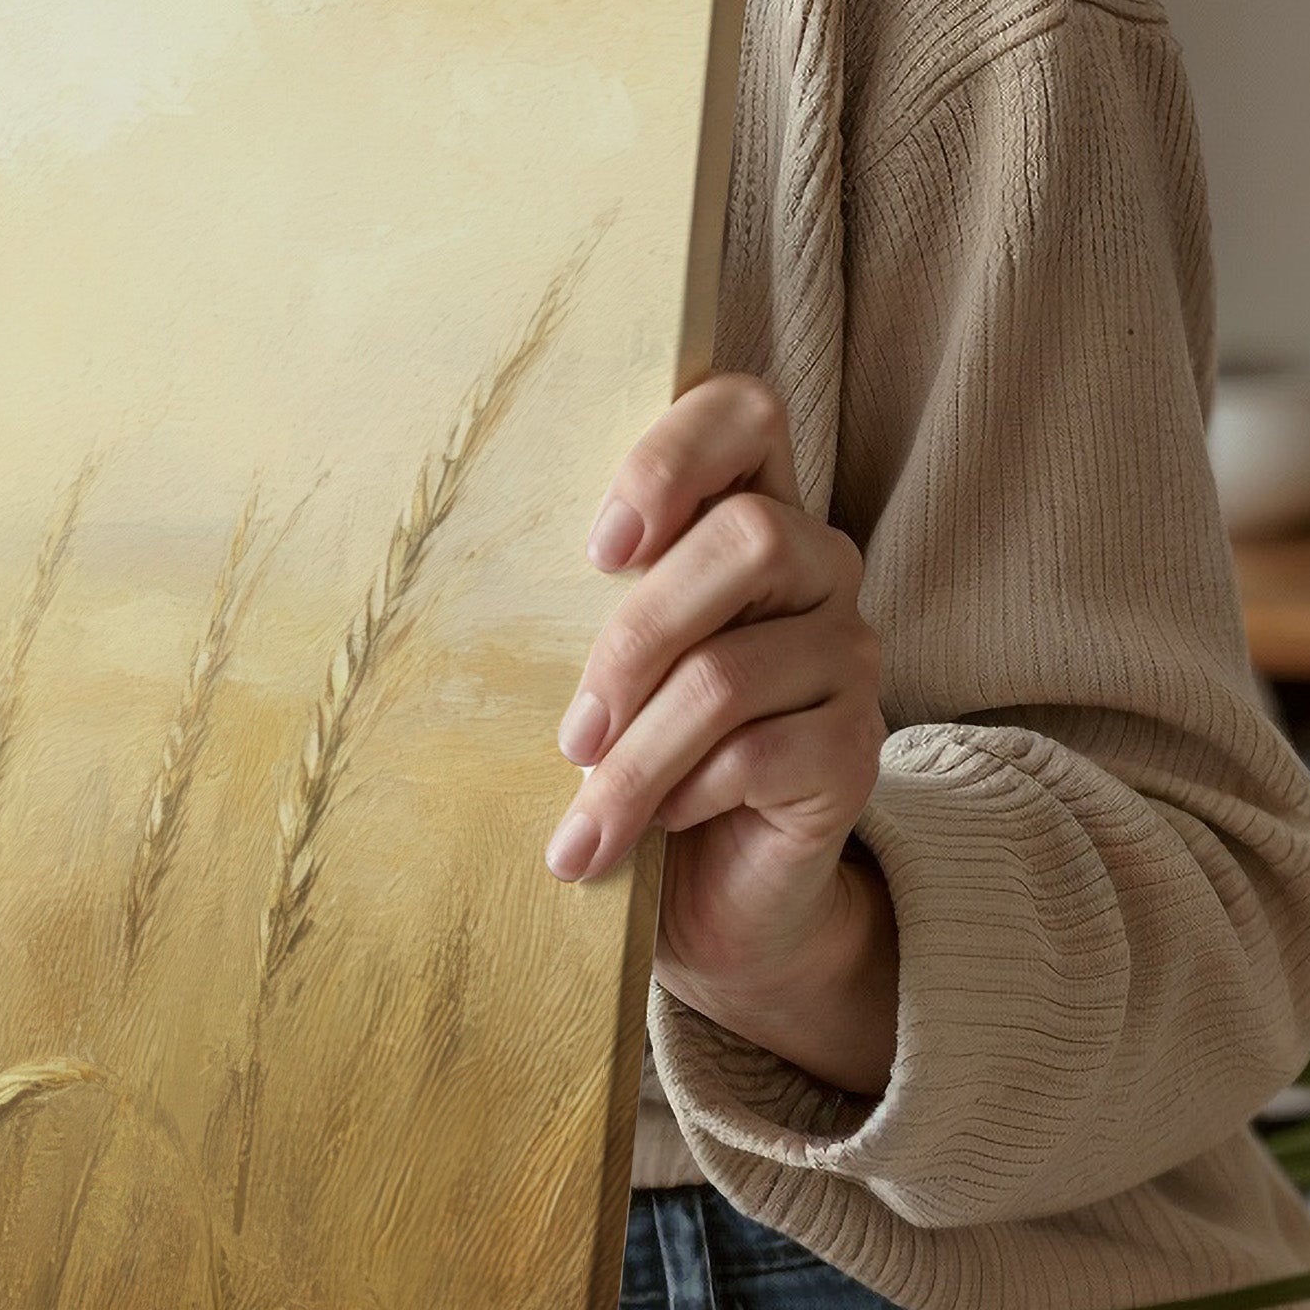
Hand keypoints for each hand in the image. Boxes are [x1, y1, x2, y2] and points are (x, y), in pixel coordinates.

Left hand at [543, 374, 896, 1095]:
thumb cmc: (629, 753)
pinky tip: (652, 834)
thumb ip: (573, 597)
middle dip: (636, 637)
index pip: (745, 413)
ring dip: (636, 753)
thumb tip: (453, 571)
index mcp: (745, 515)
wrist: (709, 896)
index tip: (598, 547)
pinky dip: (683, 796)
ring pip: (731, 672)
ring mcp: (846, 657)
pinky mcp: (856, 749)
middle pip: (749, 539)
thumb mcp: (592, 662)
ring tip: (582, 811)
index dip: (674, 454)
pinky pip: (760, 754)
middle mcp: (817, 568)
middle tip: (570, 730)